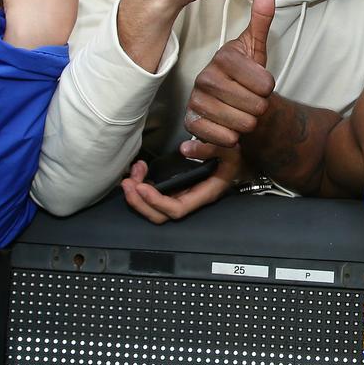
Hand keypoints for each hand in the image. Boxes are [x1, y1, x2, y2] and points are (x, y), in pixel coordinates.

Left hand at [121, 153, 242, 223]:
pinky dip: (141, 186)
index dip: (157, 202)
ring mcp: (180, 196)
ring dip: (137, 194)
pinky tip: (140, 171)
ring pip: (153, 208)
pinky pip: (154, 197)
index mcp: (203, 195)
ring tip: (133, 173)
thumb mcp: (229, 151)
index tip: (142, 187)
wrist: (235, 161)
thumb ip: (209, 149)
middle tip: (129, 182)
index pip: (177, 209)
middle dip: (139, 202)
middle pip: (160, 215)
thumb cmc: (233, 159)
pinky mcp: (174, 190)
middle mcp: (190, 200)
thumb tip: (185, 149)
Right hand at [185, 0, 275, 147]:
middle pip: (255, 106)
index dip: (268, 89)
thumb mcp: (257, 49)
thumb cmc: (246, 77)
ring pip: (242, 124)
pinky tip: (229, 127)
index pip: (264, 84)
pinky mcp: (191, 123)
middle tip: (252, 101)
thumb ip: (262, 20)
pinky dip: (232, 138)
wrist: (230, 103)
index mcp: (223, 58)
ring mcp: (196, 101)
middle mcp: (205, 78)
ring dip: (248, 124)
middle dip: (260, 108)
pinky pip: (223, 138)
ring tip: (241, 113)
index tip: (260, 84)